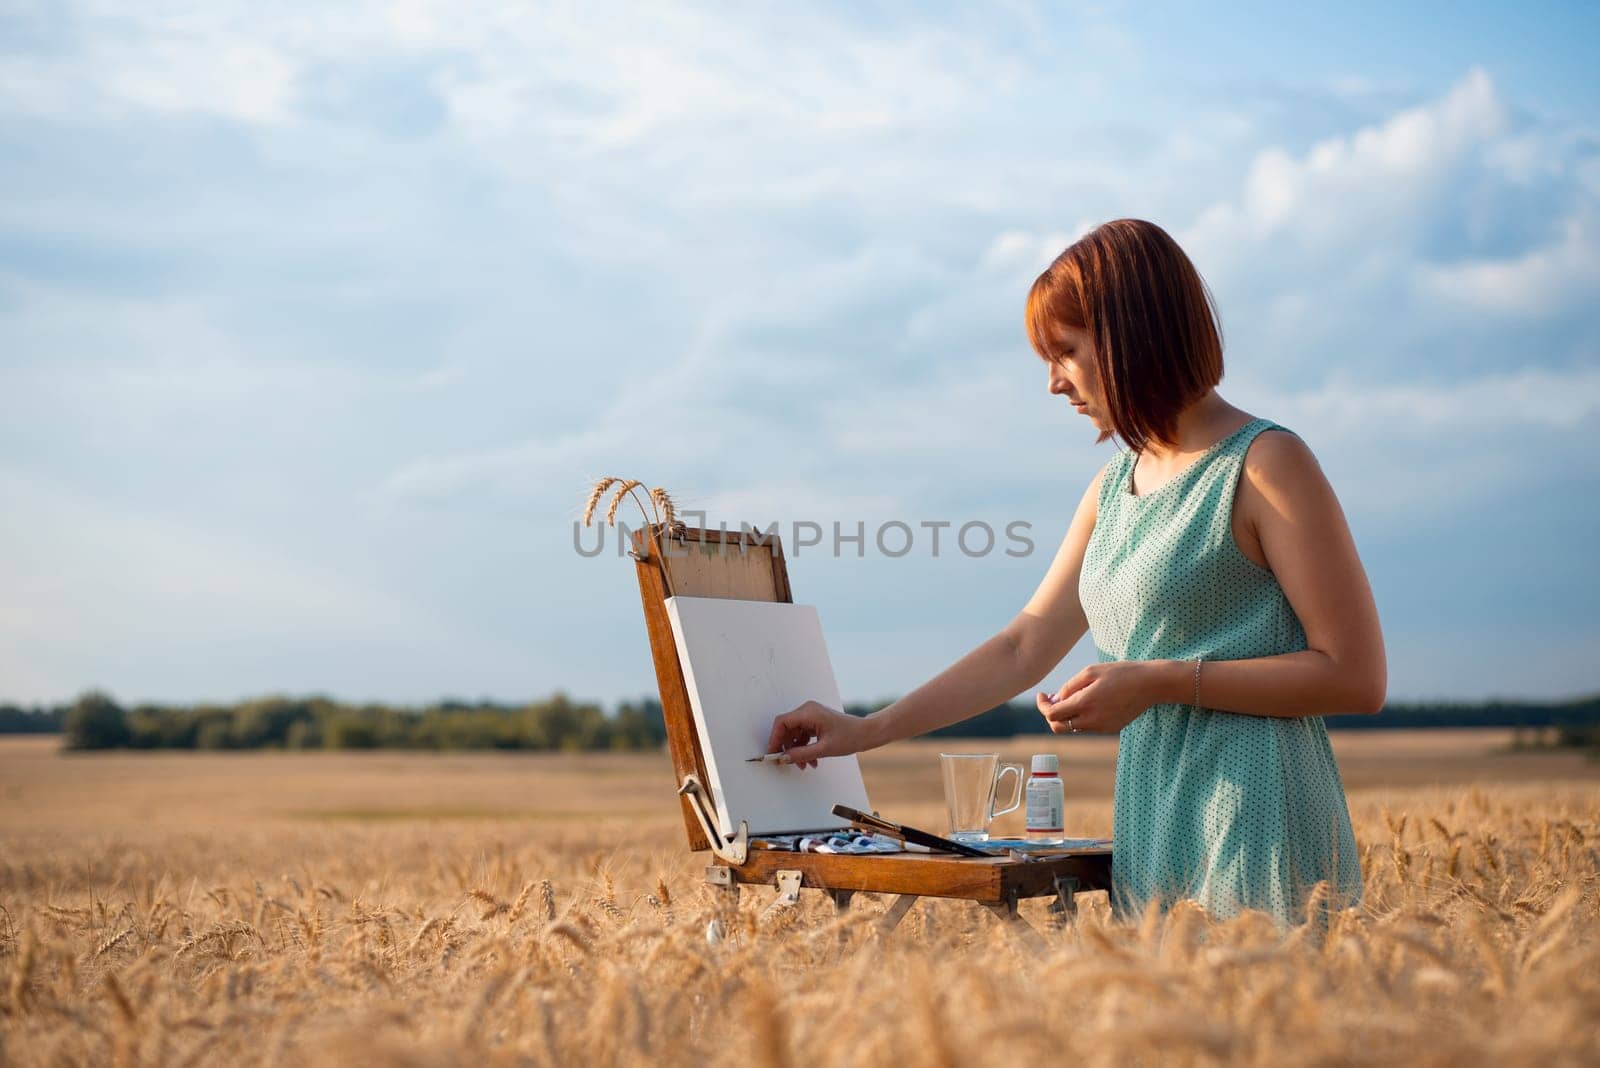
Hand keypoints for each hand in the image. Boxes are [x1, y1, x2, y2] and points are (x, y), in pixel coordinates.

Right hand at [764, 700, 873, 768]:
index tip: (773, 753)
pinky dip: (805, 748)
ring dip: (797, 750)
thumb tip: (783, 758)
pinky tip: (812, 761)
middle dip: (788, 747)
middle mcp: (808, 711)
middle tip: (789, 763)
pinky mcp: (816, 722)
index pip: (782, 722)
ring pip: (795, 734)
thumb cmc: (850, 737)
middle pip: (787, 729)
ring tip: (805, 765)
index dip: (774, 738)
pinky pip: (803, 735)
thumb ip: (801, 754)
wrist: (867, 733)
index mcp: (809, 712)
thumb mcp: (824, 749)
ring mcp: (812, 716)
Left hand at [1036, 661, 1155, 734]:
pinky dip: (1081, 718)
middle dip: (1051, 714)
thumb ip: (1069, 686)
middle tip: (1052, 699)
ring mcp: (1102, 727)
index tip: (1042, 695)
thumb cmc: (1120, 673)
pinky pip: (1088, 727)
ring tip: (1072, 697)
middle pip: (1059, 727)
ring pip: (1073, 728)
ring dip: (1066, 716)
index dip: (1042, 705)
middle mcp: (1092, 720)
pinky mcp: (1110, 729)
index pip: (1052, 714)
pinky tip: (1088, 702)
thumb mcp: (1091, 672)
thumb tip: (1056, 699)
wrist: (1150, 684)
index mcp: (1085, 704)